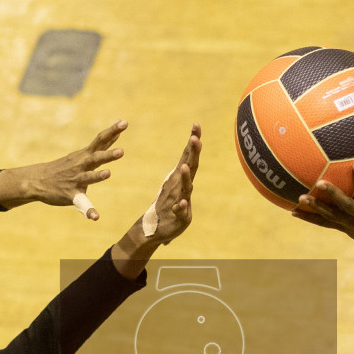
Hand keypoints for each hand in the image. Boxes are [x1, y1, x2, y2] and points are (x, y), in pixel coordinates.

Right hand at [0, 120, 127, 218]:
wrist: (37, 180)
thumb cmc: (65, 167)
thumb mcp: (82, 154)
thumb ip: (101, 147)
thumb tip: (117, 133)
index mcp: (85, 155)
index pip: (100, 140)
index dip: (112, 131)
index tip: (124, 122)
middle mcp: (81, 165)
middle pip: (96, 157)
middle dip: (108, 154)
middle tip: (122, 151)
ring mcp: (75, 179)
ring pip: (88, 177)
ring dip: (97, 176)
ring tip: (108, 173)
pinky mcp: (70, 194)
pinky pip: (80, 203)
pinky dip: (88, 210)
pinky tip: (95, 217)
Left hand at [113, 124, 201, 277]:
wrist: (158, 228)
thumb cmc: (166, 205)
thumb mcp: (171, 185)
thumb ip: (179, 170)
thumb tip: (188, 151)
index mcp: (180, 179)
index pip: (188, 156)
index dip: (193, 141)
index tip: (196, 125)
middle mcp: (183, 188)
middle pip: (190, 167)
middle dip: (193, 153)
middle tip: (195, 138)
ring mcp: (183, 202)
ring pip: (186, 188)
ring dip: (185, 177)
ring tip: (184, 166)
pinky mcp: (181, 217)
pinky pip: (180, 211)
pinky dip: (181, 207)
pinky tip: (181, 203)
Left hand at [293, 152, 353, 264]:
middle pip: (346, 205)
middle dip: (334, 195)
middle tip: (320, 182)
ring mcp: (348, 223)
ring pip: (330, 216)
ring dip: (315, 207)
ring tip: (300, 197)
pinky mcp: (338, 227)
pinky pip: (321, 223)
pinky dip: (307, 218)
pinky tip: (292, 211)